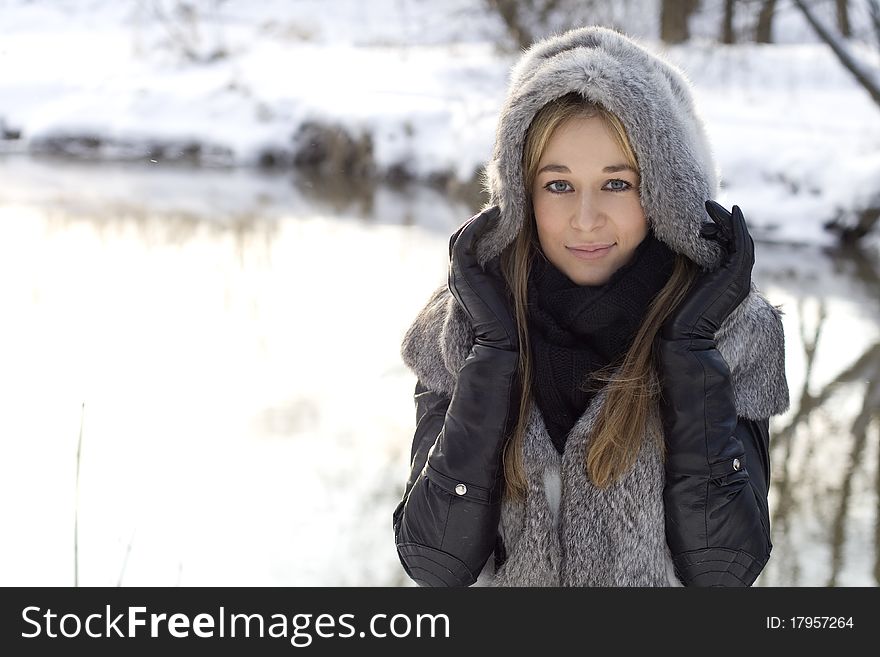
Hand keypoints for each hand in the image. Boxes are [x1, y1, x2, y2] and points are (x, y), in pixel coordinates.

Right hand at [448, 206, 517, 351]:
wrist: (501, 339)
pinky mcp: (462, 274)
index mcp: (466, 277)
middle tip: (498, 209)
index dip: (480, 228)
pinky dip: (476, 226)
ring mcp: (457, 274)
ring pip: (460, 237)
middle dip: (477, 222)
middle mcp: (457, 275)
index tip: (499, 216)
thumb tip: (511, 243)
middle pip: (460, 238)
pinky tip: (492, 217)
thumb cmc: (508, 316)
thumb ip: (501, 265)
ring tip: (496, 210)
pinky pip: (464, 242)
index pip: (466, 245)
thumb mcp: (503, 283)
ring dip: (477, 221)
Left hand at [662, 200, 753, 340]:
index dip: (721, 230)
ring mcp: (739, 277)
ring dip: (727, 220)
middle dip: (724, 221)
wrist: (684, 334)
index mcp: (727, 282)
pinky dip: (737, 227)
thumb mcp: (688, 284)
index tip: (706, 218)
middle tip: (709, 206)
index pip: (729, 249)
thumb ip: (694, 268)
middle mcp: (737, 279)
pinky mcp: (736, 275)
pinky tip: (730, 213)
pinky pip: (741, 244)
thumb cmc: (680, 314)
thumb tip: (683, 248)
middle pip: (737, 241)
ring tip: (711, 207)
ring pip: (740, 240)